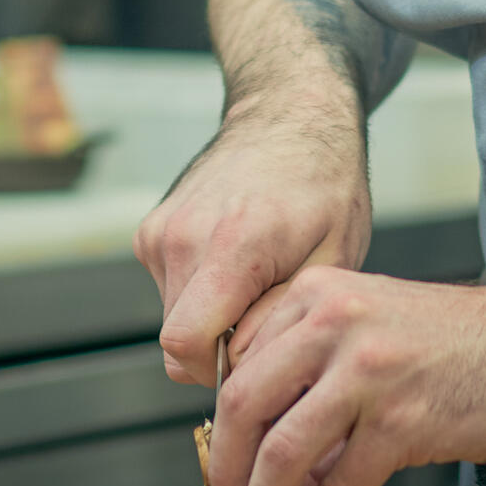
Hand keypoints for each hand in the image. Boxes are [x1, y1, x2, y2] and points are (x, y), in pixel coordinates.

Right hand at [134, 107, 371, 384]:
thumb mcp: (334, 256)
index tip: (260, 360)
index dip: (220, 372)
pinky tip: (240, 261)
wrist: (289, 113)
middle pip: (178, 341)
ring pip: (174, 317)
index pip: (184, 346)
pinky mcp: (151, 230)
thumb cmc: (324, 181)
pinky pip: (170, 289)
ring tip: (260, 280)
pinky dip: (202, 292)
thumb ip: (284, 318)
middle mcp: (181, 237)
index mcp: (231, 245)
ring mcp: (160, 230)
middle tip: (271, 318)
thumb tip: (241, 362)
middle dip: (220, 349)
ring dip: (212, 319)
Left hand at [210, 265, 485, 485]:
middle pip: (244, 409)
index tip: (227, 471)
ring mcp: (366, 370)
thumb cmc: (457, 340)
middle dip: (227, 476)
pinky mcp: (402, 420)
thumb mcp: (369, 321)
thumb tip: (263, 449)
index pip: (239, 367)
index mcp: (315, 294)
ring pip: (282, 453)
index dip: (223, 429)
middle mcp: (330, 321)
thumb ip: (314, 365)